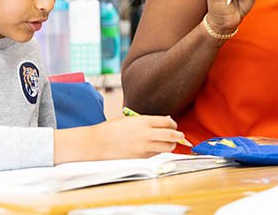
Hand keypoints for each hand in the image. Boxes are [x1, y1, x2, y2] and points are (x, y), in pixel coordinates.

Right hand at [54, 115, 185, 162]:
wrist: (97, 144)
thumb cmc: (111, 130)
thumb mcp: (130, 119)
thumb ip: (146, 121)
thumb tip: (162, 123)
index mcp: (143, 121)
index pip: (167, 122)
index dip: (173, 124)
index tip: (174, 125)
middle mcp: (146, 134)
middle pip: (171, 136)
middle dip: (179, 136)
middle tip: (181, 136)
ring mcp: (144, 147)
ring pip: (166, 147)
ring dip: (171, 145)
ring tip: (171, 143)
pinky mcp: (140, 158)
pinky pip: (155, 154)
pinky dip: (159, 151)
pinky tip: (155, 148)